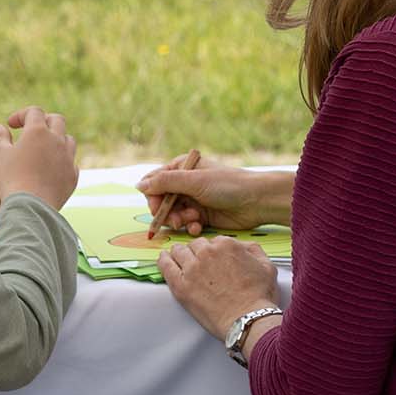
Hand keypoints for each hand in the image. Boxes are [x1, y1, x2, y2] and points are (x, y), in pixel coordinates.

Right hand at [0, 106, 79, 209]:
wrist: (31, 206)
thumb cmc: (12, 178)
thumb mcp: (0, 155)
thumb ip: (0, 138)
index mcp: (38, 131)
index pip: (34, 112)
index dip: (22, 115)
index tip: (11, 126)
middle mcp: (57, 140)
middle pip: (57, 120)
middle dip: (44, 121)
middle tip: (31, 131)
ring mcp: (68, 158)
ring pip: (68, 140)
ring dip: (57, 140)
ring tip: (43, 149)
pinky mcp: (73, 176)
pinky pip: (71, 162)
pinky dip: (62, 161)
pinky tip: (50, 169)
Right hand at [136, 158, 292, 234]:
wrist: (256, 201)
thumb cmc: (227, 185)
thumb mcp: (194, 181)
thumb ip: (165, 182)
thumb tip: (139, 185)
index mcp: (181, 167)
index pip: (155, 182)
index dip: (153, 197)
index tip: (156, 209)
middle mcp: (185, 183)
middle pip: (161, 201)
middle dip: (167, 213)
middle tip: (176, 221)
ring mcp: (193, 200)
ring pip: (172, 215)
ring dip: (180, 220)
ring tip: (193, 220)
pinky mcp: (201, 215)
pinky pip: (186, 224)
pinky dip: (190, 226)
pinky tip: (199, 226)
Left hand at [159, 237, 280, 340]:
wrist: (248, 320)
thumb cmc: (259, 296)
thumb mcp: (266, 266)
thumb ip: (252, 250)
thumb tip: (242, 246)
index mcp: (226, 245)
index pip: (213, 241)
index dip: (213, 251)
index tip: (214, 260)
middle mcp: (207, 252)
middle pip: (195, 245)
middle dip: (197, 252)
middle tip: (200, 264)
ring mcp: (192, 268)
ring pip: (179, 252)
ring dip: (180, 254)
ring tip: (180, 260)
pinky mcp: (180, 285)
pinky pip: (165, 266)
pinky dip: (163, 260)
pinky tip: (164, 259)